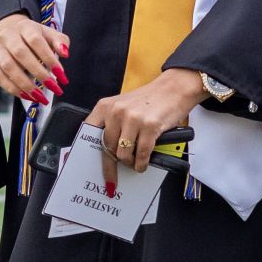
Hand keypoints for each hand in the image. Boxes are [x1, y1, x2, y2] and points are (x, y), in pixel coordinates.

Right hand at [0, 15, 67, 104]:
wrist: (9, 33)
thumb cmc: (33, 37)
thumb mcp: (49, 34)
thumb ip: (60, 42)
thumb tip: (64, 53)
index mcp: (24, 27)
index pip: (35, 40)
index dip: (48, 58)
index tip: (60, 74)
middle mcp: (8, 36)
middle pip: (20, 53)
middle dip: (38, 73)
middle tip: (53, 86)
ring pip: (8, 67)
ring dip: (25, 84)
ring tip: (40, 96)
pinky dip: (13, 89)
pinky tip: (27, 95)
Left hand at [87, 69, 202, 184]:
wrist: (174, 88)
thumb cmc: (148, 100)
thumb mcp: (123, 106)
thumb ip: (111, 124)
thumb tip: (104, 151)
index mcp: (105, 106)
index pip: (88, 133)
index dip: (87, 153)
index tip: (88, 169)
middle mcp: (116, 111)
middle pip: (107, 147)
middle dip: (112, 164)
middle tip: (116, 173)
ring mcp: (133, 119)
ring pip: (123, 154)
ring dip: (129, 163)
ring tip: (134, 162)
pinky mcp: (149, 126)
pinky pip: (141, 154)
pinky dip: (141, 164)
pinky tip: (142, 164)